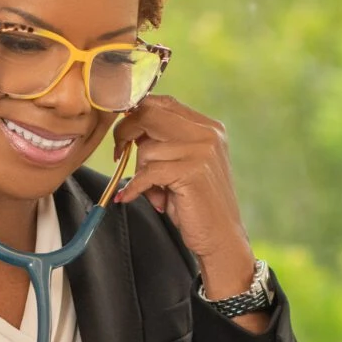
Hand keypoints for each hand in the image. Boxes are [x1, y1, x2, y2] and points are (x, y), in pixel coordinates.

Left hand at [112, 95, 255, 297]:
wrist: (222, 238)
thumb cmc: (196, 203)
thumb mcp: (182, 164)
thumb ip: (164, 143)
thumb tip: (128, 124)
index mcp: (208, 127)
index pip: (163, 103)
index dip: (136, 114)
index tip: (123, 134)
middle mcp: (207, 134)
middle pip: (150, 114)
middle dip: (126, 132)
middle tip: (119, 153)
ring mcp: (202, 151)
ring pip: (147, 149)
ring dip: (141, 173)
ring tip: (156, 193)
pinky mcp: (192, 172)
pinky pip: (147, 173)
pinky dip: (135, 187)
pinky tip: (130, 196)